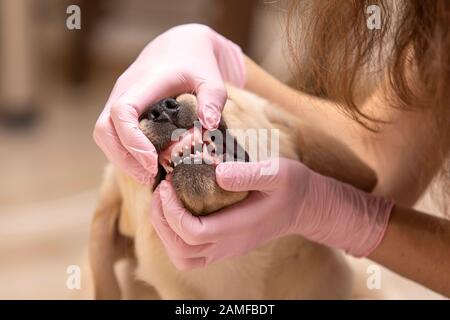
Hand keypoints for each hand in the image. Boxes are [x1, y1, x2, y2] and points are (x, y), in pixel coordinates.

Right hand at [93, 24, 244, 183]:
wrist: (180, 46)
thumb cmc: (197, 63)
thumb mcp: (212, 78)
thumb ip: (214, 99)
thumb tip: (209, 126)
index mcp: (144, 82)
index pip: (122, 112)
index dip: (133, 141)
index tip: (153, 162)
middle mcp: (124, 90)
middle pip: (103, 129)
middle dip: (123, 158)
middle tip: (150, 178)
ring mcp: (119, 99)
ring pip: (103, 135)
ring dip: (122, 159)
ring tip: (148, 177)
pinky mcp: (121, 108)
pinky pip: (111, 134)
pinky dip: (123, 153)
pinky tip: (145, 166)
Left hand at [151, 158, 393, 268]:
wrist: (305, 206)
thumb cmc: (291, 186)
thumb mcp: (276, 171)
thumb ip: (248, 173)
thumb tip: (216, 173)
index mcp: (240, 226)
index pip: (193, 233)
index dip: (172, 211)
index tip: (169, 184)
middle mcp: (230, 244)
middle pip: (181, 250)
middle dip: (162, 220)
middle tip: (161, 190)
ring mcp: (227, 248)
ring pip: (184, 257)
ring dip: (165, 231)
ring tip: (165, 202)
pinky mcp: (226, 246)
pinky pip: (192, 253)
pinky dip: (175, 236)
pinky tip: (178, 210)